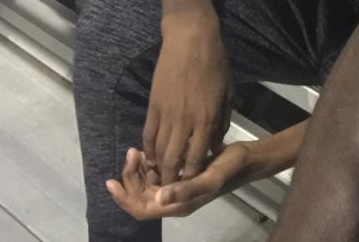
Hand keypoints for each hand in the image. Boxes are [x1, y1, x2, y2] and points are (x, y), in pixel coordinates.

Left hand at [107, 143, 253, 219]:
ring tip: (136, 150)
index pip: (141, 209)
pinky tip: (148, 151)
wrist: (247, 160)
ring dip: (138, 171)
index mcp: (178, 205)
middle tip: (131, 153)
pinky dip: (148, 166)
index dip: (124, 198)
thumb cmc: (229, 168)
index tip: (111, 181)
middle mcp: (174, 200)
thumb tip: (158, 197)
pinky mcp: (181, 178)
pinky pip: (156, 176)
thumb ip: (185, 190)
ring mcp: (177, 190)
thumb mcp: (210, 178)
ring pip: (147, 186)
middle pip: (140, 196)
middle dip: (131, 178)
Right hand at [142, 14, 232, 182]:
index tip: (192, 186)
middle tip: (171, 190)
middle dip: (172, 179)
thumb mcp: (227, 93)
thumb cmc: (216, 64)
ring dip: (158, 168)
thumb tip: (214, 145)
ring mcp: (166, 114)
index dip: (193, 176)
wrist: (191, 40)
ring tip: (159, 179)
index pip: (197, 158)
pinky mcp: (153, 106)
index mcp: (207, 119)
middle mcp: (185, 121)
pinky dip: (147, 149)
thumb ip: (221, 122)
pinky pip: (148, 134)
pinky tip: (149, 158)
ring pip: (159, 150)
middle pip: (174, 160)